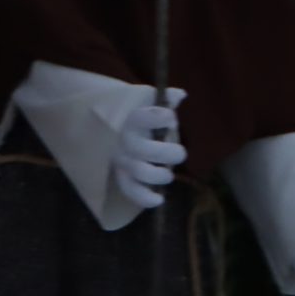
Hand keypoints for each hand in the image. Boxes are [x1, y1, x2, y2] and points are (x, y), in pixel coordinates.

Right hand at [111, 90, 186, 209]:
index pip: (141, 118)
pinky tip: (159, 200)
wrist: (113, 128)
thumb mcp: (151, 103)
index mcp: (133, 120)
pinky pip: (130, 190)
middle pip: (140, 149)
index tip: (171, 118)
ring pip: (137, 171)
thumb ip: (167, 99)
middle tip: (179, 153)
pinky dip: (143, 198)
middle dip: (164, 152)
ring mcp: (122, 160)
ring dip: (157, 175)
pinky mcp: (123, 176)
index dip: (158, 118)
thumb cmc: (142, 116)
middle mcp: (125, 140)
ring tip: (168, 174)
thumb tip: (181, 95)